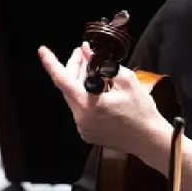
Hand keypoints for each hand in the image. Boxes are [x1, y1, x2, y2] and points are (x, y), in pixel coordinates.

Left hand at [38, 42, 168, 160]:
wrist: (149, 139)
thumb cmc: (141, 111)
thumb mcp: (127, 81)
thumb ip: (104, 65)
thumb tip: (87, 51)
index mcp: (90, 105)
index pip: (63, 80)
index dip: (51, 64)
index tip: (42, 50)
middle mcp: (81, 118)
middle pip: (68, 89)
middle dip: (73, 68)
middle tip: (81, 53)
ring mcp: (83, 128)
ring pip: (74, 99)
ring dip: (79, 82)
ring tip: (89, 67)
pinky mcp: (87, 133)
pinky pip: (80, 110)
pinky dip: (85, 97)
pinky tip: (97, 88)